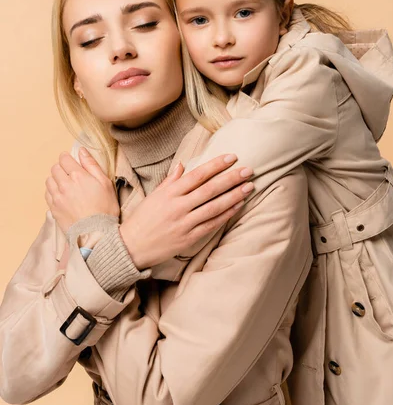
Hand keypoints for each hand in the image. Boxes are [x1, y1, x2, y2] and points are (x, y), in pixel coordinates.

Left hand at [45, 148, 119, 233]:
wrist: (96, 234)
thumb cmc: (105, 209)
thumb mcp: (105, 183)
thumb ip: (92, 165)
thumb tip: (81, 151)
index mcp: (77, 176)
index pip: (64, 159)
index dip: (68, 159)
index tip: (72, 163)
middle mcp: (64, 185)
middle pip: (55, 168)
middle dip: (62, 168)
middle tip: (71, 175)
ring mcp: (57, 197)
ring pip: (49, 180)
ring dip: (56, 180)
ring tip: (66, 186)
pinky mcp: (53, 209)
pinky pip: (47, 194)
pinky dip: (52, 191)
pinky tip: (62, 196)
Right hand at [120, 154, 253, 268]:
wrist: (131, 247)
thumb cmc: (142, 219)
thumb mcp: (154, 196)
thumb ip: (171, 180)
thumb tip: (183, 164)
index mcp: (169, 193)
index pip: (198, 175)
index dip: (216, 165)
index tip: (232, 157)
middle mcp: (178, 206)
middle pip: (210, 189)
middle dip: (231, 178)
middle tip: (249, 170)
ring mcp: (185, 223)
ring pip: (214, 206)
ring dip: (234, 196)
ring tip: (249, 187)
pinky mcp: (189, 238)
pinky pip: (211, 224)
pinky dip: (225, 214)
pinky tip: (237, 206)